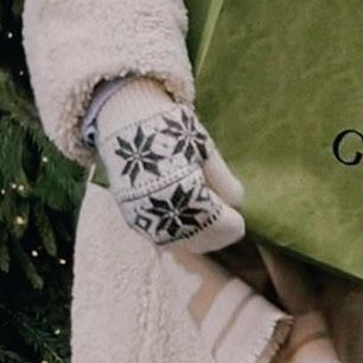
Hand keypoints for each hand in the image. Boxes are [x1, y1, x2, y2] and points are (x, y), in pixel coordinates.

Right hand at [93, 78, 244, 252]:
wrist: (122, 118)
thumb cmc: (170, 128)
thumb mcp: (204, 149)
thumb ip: (223, 180)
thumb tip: (237, 201)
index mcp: (187, 195)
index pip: (219, 227)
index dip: (232, 226)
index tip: (239, 221)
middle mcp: (164, 213)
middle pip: (200, 241)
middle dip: (217, 234)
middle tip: (226, 221)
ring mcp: (144, 217)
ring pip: (179, 243)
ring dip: (196, 236)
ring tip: (205, 217)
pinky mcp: (130, 216)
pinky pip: (159, 236)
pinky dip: (176, 232)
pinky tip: (183, 215)